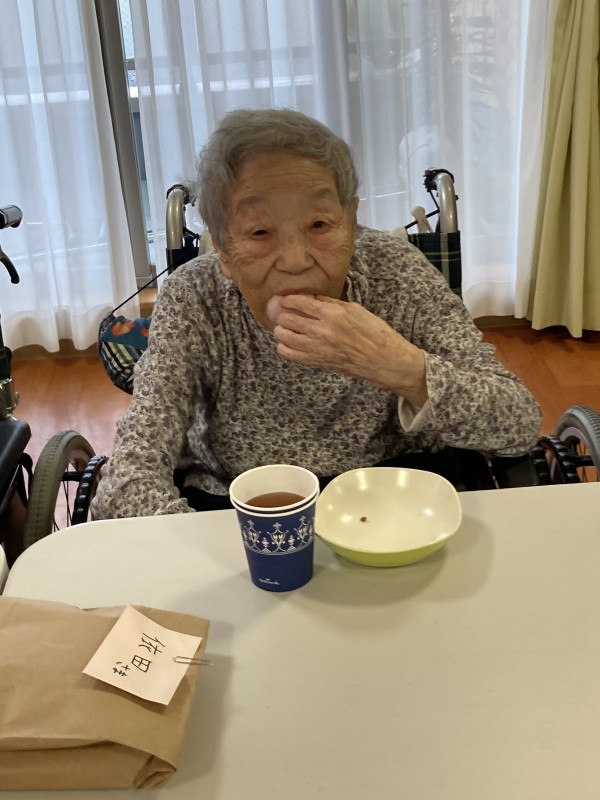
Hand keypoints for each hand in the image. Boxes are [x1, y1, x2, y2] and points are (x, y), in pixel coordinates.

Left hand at [266, 294, 427, 405]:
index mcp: (333, 314)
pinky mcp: (317, 362)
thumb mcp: (355, 309)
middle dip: (281, 314)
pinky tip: (289, 343)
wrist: (383, 360)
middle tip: (281, 313)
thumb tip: (311, 298)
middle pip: (288, 319)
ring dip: (280, 331)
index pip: (300, 303)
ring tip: (284, 328)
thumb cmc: (374, 332)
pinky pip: (290, 355)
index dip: (288, 300)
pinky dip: (284, 348)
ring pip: (284, 337)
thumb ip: (330, 303)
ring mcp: (318, 348)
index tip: (284, 299)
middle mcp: (322, 331)